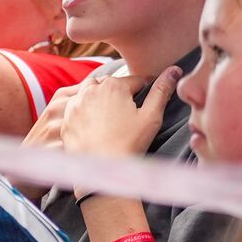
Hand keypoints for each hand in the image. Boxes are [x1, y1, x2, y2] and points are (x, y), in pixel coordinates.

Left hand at [58, 66, 179, 159]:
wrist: (101, 170)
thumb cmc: (129, 144)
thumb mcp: (151, 116)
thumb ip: (161, 90)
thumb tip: (174, 70)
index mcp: (114, 85)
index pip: (136, 80)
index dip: (146, 90)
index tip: (147, 102)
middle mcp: (91, 90)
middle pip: (112, 84)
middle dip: (122, 93)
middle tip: (129, 111)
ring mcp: (75, 104)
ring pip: (91, 91)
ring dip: (101, 97)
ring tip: (112, 114)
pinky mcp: (66, 118)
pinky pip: (77, 106)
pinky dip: (85, 109)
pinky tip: (95, 123)